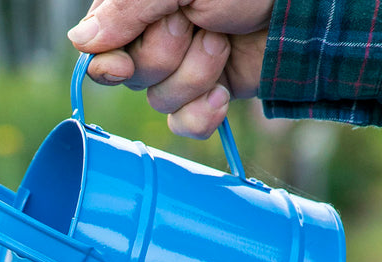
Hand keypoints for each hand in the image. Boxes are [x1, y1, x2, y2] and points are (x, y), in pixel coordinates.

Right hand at [67, 0, 273, 137]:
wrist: (309, 2)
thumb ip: (127, 9)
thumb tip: (78, 41)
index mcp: (142, 4)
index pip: (100, 46)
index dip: (108, 63)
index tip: (119, 67)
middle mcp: (157, 34)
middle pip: (131, 77)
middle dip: (164, 57)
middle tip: (195, 24)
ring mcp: (184, 65)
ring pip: (159, 101)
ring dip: (194, 76)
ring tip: (222, 42)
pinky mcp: (209, 91)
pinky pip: (184, 124)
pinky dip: (203, 115)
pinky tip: (223, 93)